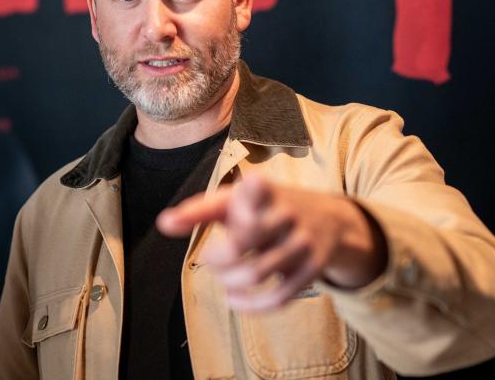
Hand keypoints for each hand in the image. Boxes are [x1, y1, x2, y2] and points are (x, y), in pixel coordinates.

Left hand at [156, 175, 387, 310]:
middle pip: (243, 240)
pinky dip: (251, 305)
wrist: (331, 218)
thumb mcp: (239, 199)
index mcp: (265, 189)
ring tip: (225, 279)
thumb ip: (200, 210)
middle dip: (217, 258)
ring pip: (256, 272)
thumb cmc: (267, 208)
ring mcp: (302, 241)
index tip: (244, 195)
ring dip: (230, 282)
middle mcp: (287, 212)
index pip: (253, 190)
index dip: (245, 197)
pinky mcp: (312, 268)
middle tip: (211, 259)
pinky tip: (234, 300)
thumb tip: (163, 223)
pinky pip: (279, 297)